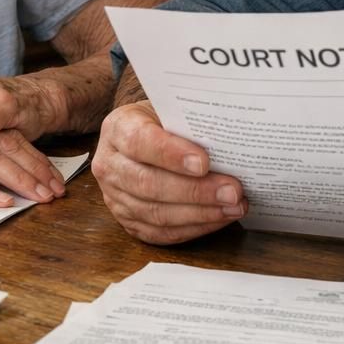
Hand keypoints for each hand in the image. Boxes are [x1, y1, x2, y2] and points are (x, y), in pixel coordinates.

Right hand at [94, 101, 246, 243]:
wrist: (141, 138)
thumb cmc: (163, 122)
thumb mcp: (170, 110)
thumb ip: (189, 123)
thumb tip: (229, 140)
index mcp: (117, 129)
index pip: (140, 142)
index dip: (171, 154)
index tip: (204, 162)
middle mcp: (109, 165)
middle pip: (149, 184)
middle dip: (196, 191)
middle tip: (232, 191)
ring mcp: (115, 197)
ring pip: (156, 214)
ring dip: (201, 213)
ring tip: (234, 207)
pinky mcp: (128, 222)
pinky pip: (161, 233)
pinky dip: (194, 228)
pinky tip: (219, 218)